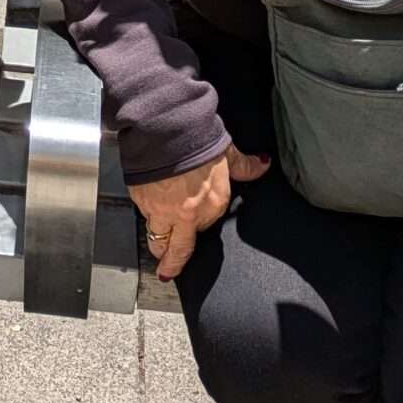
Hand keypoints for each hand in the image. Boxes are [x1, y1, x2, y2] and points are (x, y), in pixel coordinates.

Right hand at [131, 144, 269, 281]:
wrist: (165, 130)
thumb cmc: (196, 139)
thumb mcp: (227, 152)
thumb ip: (244, 165)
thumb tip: (261, 164)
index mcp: (212, 204)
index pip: (207, 223)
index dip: (202, 222)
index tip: (197, 224)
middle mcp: (187, 214)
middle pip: (178, 249)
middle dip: (172, 263)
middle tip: (168, 271)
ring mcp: (161, 210)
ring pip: (156, 237)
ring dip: (157, 244)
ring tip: (156, 251)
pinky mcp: (141, 199)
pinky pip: (143, 213)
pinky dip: (145, 212)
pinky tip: (146, 206)